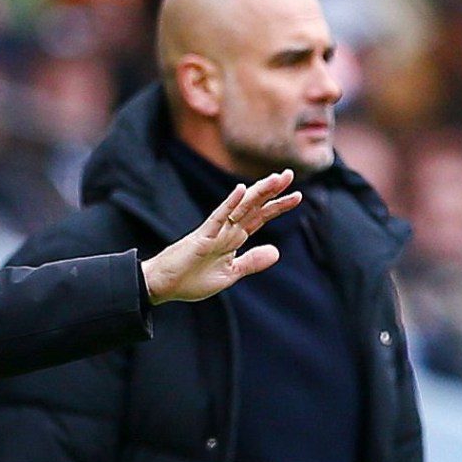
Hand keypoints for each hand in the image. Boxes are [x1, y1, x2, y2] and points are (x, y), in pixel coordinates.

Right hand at [140, 170, 300, 304]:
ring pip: (240, 207)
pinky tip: (240, 190)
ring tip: (275, 179)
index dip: (278, 206)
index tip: (297, 196)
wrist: (164, 286)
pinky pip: (218, 218)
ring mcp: (214, 231)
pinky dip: (230, 204)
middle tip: (290, 174)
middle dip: (272, 192)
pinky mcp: (202, 237)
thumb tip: (277, 252)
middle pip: (253, 207)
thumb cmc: (192, 279)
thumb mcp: (230, 273)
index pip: (259, 217)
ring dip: (258, 193)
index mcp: (233, 238)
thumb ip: (251, 261)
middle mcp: (226, 230)